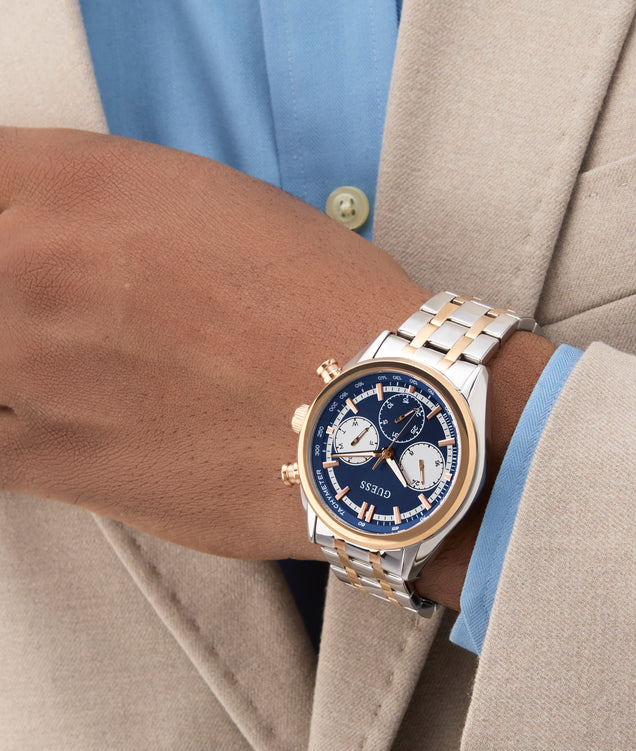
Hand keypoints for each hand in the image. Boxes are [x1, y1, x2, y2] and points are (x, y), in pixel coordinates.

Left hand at [0, 127, 430, 559]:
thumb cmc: (324, 307)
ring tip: (75, 374)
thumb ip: (109, 201)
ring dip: (17, 361)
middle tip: (76, 320)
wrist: (377, 417)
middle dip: (23, 288)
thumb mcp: (217, 202)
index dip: (15, 215)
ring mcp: (30, 366)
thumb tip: (57, 225)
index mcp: (85, 182)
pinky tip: (58, 424)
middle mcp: (39, 263)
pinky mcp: (51, 460)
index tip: (32, 238)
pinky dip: (14, 427)